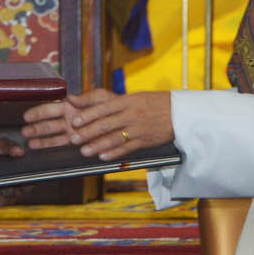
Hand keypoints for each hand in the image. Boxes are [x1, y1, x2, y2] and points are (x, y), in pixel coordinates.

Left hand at [22, 89, 172, 158]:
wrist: (179, 112)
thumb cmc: (153, 102)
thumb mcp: (132, 97)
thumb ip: (107, 100)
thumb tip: (80, 99)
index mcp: (128, 101)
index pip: (104, 108)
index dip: (88, 115)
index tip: (75, 122)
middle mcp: (132, 114)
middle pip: (106, 124)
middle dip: (88, 132)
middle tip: (74, 139)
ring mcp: (138, 129)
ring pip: (115, 138)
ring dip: (98, 145)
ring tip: (85, 151)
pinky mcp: (145, 141)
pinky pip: (127, 148)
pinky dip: (114, 153)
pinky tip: (103, 157)